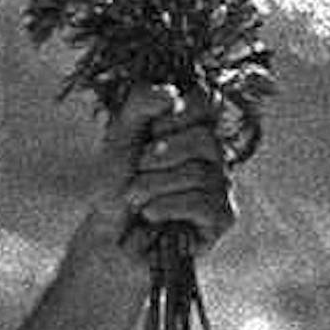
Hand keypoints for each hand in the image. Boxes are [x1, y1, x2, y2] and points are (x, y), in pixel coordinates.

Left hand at [91, 85, 236, 259]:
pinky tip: (150, 215)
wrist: (106, 235)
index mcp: (194, 128)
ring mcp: (222, 186)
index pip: (207, 101)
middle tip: (137, 169)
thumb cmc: (114, 185)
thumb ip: (140, 104)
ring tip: (135, 199)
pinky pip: (202, 203)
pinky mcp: (222, 218)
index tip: (151, 130)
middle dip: (160, 155)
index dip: (176, 113)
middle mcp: (215, 155)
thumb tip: (171, 94)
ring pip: (199, 173)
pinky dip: (166, 207)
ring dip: (153, 187)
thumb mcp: (119, 137)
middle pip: (205, 139)